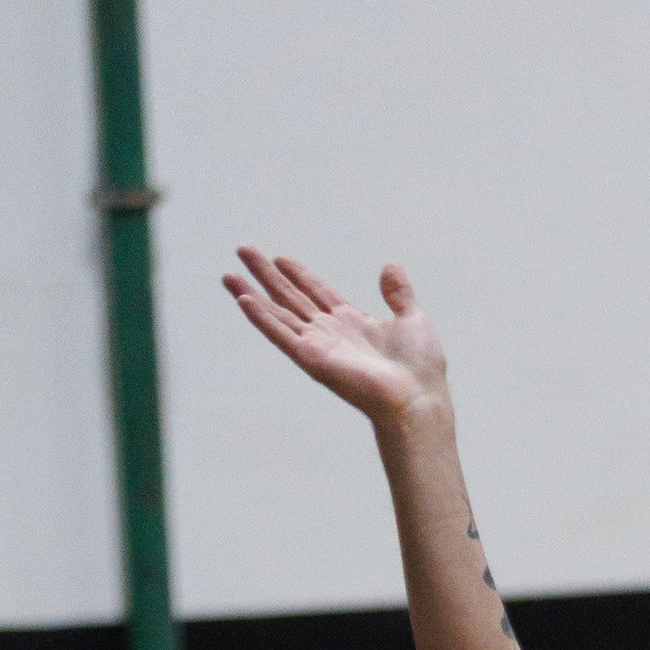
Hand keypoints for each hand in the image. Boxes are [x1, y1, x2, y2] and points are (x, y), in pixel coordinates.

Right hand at [224, 249, 446, 425]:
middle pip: (291, 298)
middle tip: (244, 251)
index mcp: (353, 323)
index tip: (279, 258)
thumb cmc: (421, 370)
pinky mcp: (312, 360)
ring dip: (252, 294)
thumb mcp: (412, 319)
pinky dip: (261, 318)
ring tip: (228, 275)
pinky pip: (281, 335)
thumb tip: (390, 267)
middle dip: (266, 275)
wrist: (418, 399)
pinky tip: (243, 300)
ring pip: (278, 314)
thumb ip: (398, 294)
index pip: (317, 292)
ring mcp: (319, 347)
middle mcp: (331, 334)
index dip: (298, 274)